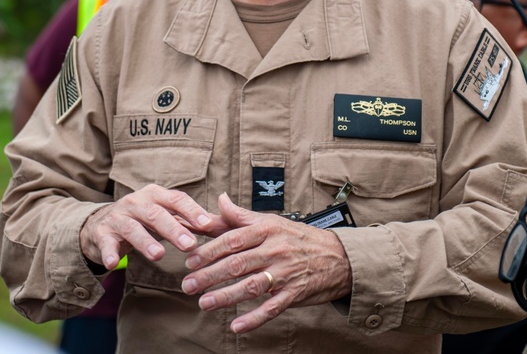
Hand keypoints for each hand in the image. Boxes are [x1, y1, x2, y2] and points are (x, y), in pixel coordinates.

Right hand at [80, 184, 217, 268]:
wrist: (101, 225)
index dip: (192, 211)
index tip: (208, 224)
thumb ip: (191, 221)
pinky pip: (106, 243)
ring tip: (159, 255)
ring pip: (132, 228)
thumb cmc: (143, 220)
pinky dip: (109, 252)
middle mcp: (136, 202)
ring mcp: (118, 217)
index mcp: (156, 195)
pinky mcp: (102, 234)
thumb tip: (223, 224)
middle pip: (156, 214)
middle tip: (190, 244)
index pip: (177, 200)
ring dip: (145, 241)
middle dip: (174, 228)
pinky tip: (114, 264)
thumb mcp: (166, 216)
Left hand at [181, 193, 352, 333]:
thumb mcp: (272, 222)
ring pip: (251, 286)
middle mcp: (276, 250)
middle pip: (238, 264)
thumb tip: (220, 200)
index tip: (190, 261)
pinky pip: (271, 308)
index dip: (209, 251)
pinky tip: (236, 325)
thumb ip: (242, 216)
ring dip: (226, 296)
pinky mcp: (294, 293)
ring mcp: (286, 273)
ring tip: (204, 303)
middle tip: (188, 285)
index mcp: (268, 230)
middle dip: (210, 275)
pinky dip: (254, 318)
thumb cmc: (299, 238)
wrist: (337, 257)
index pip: (233, 240)